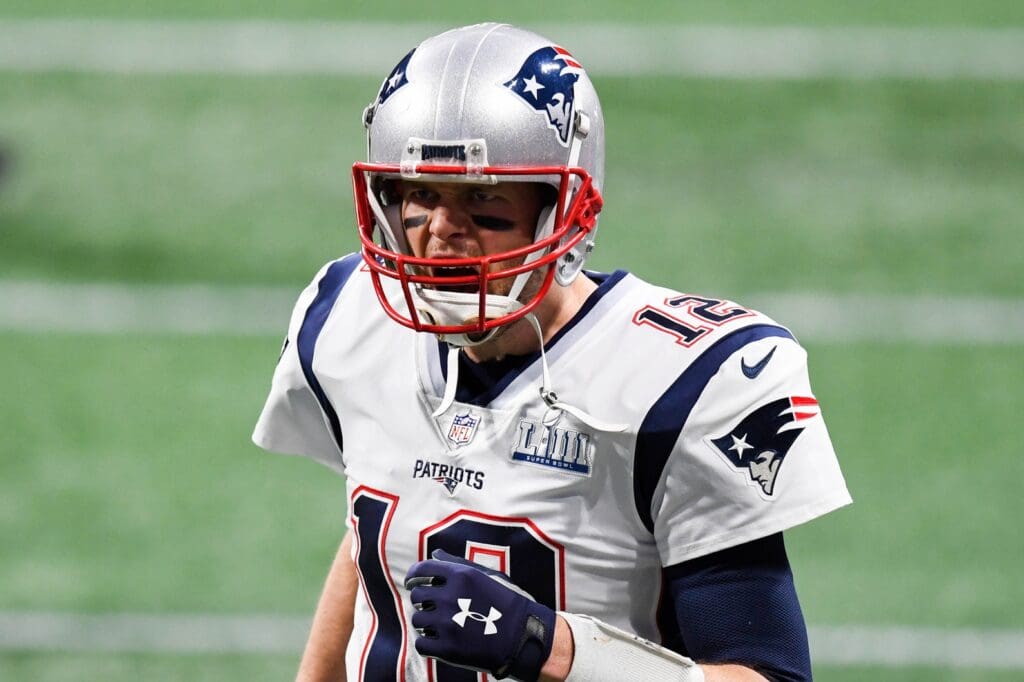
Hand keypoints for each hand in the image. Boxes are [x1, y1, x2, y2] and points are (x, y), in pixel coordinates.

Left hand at [405, 550, 555, 680]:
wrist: (525, 637)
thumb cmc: (508, 603)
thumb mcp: (487, 576)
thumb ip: (458, 564)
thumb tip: (434, 554)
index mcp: (461, 576)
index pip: (421, 570)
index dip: (412, 576)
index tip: (411, 582)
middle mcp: (451, 597)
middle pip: (417, 596)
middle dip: (423, 601)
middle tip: (435, 608)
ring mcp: (448, 624)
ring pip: (418, 620)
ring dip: (426, 622)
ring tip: (442, 626)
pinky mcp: (448, 649)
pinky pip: (421, 644)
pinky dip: (427, 643)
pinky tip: (440, 641)